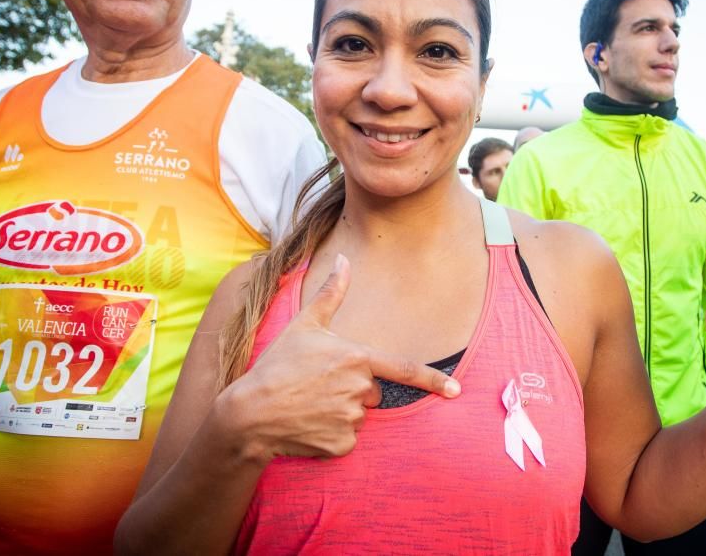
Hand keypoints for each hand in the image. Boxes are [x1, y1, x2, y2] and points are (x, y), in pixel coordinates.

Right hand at [223, 254, 460, 461]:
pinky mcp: (341, 444)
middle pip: (372, 392)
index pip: (403, 370)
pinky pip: (347, 439)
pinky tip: (309, 425)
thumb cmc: (276, 365)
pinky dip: (332, 434)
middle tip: (319, 385)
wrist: (249, 413)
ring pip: (358, 416)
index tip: (456, 389)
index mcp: (356, 358)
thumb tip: (345, 260)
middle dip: (352, 390)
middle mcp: (359, 389)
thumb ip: (331, 294)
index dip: (433, 380)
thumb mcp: (304, 325)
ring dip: (341, 412)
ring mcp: (351, 419)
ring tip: (310, 404)